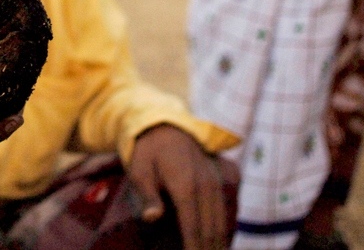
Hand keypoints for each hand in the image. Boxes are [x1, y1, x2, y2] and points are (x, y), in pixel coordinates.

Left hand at [128, 124, 230, 249]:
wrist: (164, 125)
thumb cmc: (146, 152)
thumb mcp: (138, 171)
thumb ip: (147, 196)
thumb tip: (153, 219)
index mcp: (185, 185)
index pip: (193, 228)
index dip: (194, 249)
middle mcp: (206, 185)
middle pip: (211, 229)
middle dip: (207, 249)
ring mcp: (215, 182)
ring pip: (222, 222)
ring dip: (218, 242)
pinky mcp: (219, 180)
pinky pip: (225, 210)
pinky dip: (223, 230)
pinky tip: (218, 242)